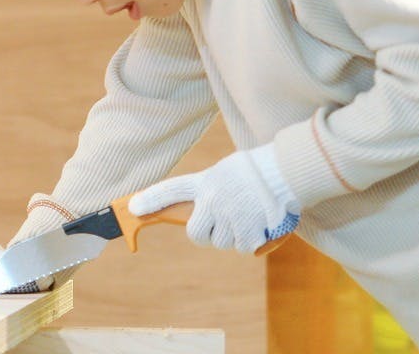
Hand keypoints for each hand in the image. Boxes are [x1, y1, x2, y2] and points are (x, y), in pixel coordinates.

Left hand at [129, 144, 300, 252]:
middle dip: (207, 235)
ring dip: (233, 236)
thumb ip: (210, 191)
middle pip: (197, 235)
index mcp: (204, 182)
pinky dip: (252, 240)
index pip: (170, 190)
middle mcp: (211, 200)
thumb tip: (203, 211)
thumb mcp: (225, 173)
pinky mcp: (247, 231)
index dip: (150, 200)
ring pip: (222, 243)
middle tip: (220, 224)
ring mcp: (228, 217)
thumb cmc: (257, 171)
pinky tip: (260, 222)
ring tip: (248, 215)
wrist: (286, 172)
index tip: (132, 208)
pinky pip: (243, 247)